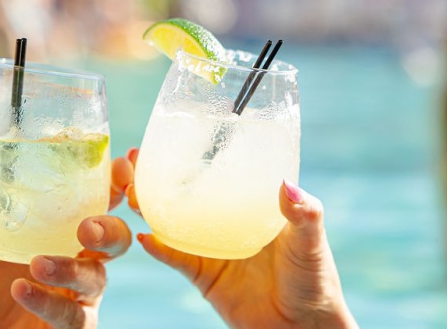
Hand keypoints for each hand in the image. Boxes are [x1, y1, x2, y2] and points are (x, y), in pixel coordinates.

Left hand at [0, 155, 132, 328]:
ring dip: (70, 270)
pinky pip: (73, 317)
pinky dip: (48, 302)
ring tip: (36, 264)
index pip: (101, 201)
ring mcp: (77, 296)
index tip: (120, 166)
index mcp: (61, 229)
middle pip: (117, 240)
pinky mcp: (70, 327)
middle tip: (86, 228)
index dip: (118, 184)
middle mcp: (78, 259)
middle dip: (109, 230)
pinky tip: (21, 289)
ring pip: (96, 279)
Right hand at [117, 148, 356, 328]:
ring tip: (131, 190)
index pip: (218, 173)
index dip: (193, 155)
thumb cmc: (315, 280)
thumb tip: (288, 185)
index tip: (171, 137)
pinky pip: (175, 258)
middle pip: (186, 194)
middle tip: (137, 158)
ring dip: (151, 206)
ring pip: (173, 222)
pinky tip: (144, 236)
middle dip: (160, 176)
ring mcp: (212, 247)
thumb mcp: (311, 242)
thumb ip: (305, 214)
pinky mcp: (203, 275)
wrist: (304, 328)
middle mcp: (227, 222)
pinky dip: (159, 248)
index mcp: (251, 205)